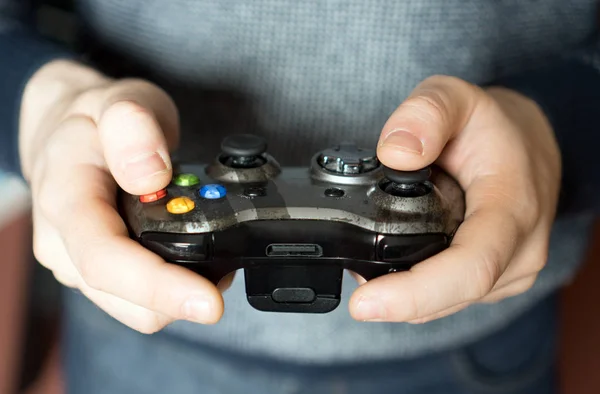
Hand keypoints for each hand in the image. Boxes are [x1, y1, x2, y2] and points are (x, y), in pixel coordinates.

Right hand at [19, 60, 225, 332]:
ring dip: (179, 294)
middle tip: (228, 267)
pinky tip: (192, 260)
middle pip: (128, 301)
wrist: (67, 132)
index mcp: (65, 200)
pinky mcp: (98, 274)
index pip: (106, 260)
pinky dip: (171, 286)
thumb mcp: (118, 102)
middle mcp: (64, 244)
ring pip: (137, 309)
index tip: (210, 301)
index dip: (160, 287)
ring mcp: (79, 264)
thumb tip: (151, 176)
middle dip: (183, 295)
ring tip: (213, 257)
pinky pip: (140, 300)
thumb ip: (132, 127)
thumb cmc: (95, 118)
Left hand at [349, 75, 560, 322]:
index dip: (414, 293)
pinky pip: (452, 298)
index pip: (468, 268)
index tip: (365, 304)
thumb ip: (425, 114)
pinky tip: (395, 271)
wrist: (526, 144)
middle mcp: (520, 249)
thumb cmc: (492, 125)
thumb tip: (394, 153)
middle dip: (396, 302)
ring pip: (449, 304)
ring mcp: (511, 269)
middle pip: (451, 298)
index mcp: (513, 208)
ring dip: (406, 299)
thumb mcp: (457, 97)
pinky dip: (419, 291)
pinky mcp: (499, 277)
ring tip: (367, 274)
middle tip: (353, 293)